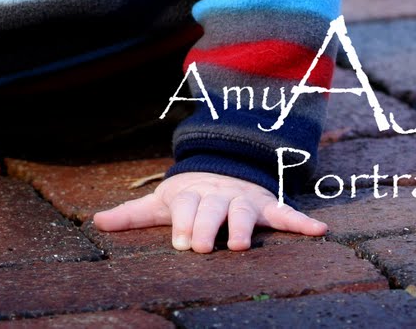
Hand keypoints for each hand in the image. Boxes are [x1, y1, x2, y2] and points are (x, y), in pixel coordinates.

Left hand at [92, 171, 327, 251]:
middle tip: (200, 247)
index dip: (184, 222)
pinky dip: (302, 221)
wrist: (222, 168)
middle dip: (206, 227)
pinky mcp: (266, 205)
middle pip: (212, 209)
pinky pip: (285, 212)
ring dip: (243, 226)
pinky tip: (319, 231)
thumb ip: (132, 214)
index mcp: (192, 194)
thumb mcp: (161, 203)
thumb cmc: (189, 197)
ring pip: (244, 211)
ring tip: (240, 246)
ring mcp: (243, 199)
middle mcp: (218, 194)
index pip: (186, 206)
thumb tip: (96, 222)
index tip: (181, 243)